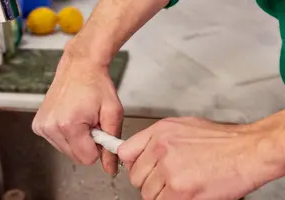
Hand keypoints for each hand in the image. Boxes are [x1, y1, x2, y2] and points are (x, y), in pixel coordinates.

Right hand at [32, 50, 122, 174]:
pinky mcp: (38, 125)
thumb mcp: (113, 112)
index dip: (98, 146)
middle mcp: (51, 127)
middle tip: (91, 122)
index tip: (99, 129)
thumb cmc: (96, 84)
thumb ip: (111, 143)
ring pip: (66, 151)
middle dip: (87, 143)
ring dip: (77, 139)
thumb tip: (110, 167)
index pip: (87, 158)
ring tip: (81, 118)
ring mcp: (42, 126)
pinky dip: (66, 134)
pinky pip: (57, 142)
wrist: (80, 66)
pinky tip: (70, 117)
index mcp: (69, 125)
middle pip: (76, 157)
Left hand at [118, 117, 283, 199]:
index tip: (137, 169)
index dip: (132, 164)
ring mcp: (171, 172)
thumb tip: (141, 150)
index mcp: (160, 133)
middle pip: (136, 177)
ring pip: (148, 194)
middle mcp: (161, 150)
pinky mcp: (181, 192)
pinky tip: (185, 193)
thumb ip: (156, 138)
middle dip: (148, 182)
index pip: (125, 152)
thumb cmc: (221, 140)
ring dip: (160, 194)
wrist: (247, 151)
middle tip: (164, 180)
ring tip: (178, 186)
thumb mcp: (182, 126)